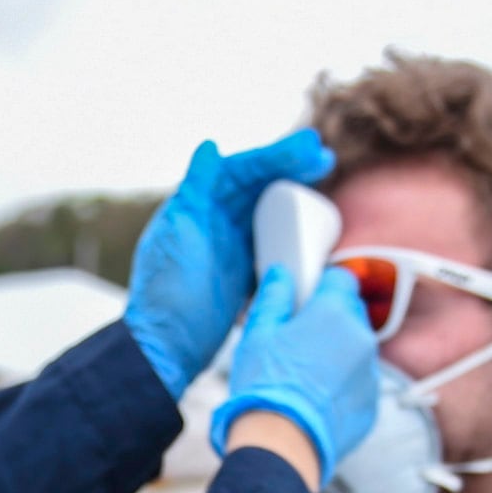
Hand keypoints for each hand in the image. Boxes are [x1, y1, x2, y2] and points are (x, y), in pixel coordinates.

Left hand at [124, 129, 334, 397]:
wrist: (169, 346)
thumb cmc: (167, 293)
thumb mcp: (178, 237)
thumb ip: (195, 190)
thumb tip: (209, 146)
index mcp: (197, 205)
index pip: (240, 171)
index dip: (273, 156)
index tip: (307, 147)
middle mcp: (214, 219)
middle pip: (259, 184)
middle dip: (291, 167)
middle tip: (324, 156)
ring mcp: (231, 244)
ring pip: (269, 208)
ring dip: (295, 192)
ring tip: (324, 176)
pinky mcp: (243, 270)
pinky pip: (273, 240)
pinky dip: (293, 228)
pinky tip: (315, 221)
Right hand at [210, 265, 379, 483]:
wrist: (282, 443)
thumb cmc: (265, 386)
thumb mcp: (258, 334)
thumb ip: (273, 298)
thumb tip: (281, 275)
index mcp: (334, 312)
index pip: (341, 279)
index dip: (321, 286)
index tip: (305, 299)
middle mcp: (360, 338)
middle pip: (351, 314)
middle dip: (330, 320)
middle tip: (297, 341)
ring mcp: (370, 373)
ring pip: (356, 351)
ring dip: (337, 355)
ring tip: (303, 377)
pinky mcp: (370, 405)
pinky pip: (358, 385)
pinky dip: (342, 388)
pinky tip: (314, 401)